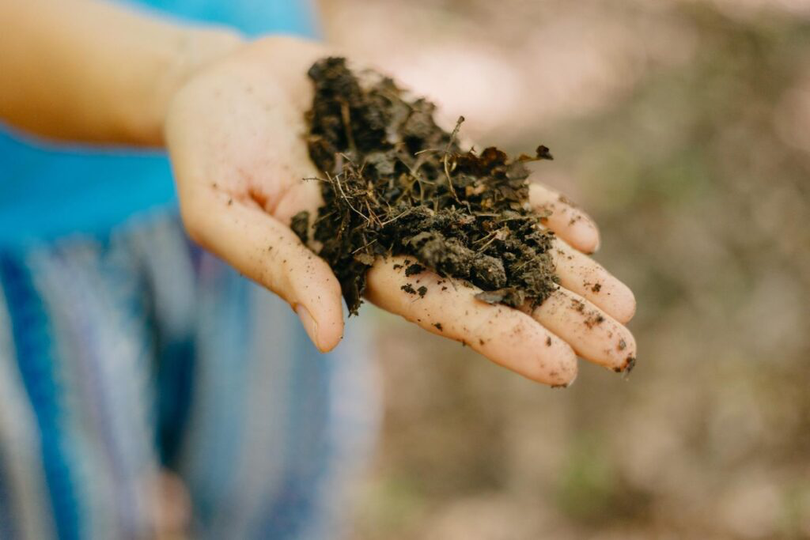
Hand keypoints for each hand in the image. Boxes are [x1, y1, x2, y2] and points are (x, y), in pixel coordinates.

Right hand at [165, 36, 635, 385]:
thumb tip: (327, 337)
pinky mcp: (429, 151)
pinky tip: (585, 233)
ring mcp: (420, 193)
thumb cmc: (209, 151)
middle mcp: (400, 236)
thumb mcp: (221, 211)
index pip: (438, 308)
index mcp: (356, 262)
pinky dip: (538, 205)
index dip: (498, 335)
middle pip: (489, 282)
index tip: (561, 367)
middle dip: (555, 315)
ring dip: (563, 269)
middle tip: (624, 350)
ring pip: (504, 236)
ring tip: (624, 301)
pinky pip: (492, 183)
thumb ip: (276, 266)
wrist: (228, 83)